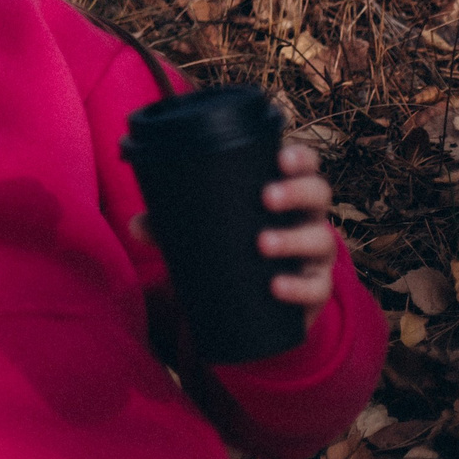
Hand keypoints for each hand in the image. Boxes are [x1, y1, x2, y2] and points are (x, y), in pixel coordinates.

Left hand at [127, 142, 339, 337]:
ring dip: (294, 239)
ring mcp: (315, 254)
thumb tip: (135, 224)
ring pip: (323, 240)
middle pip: (319, 195)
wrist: (255, 301)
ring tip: (263, 243)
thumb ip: (170, 224)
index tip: (280, 157)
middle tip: (266, 197)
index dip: (300, 157)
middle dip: (297, 192)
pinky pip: (318, 288)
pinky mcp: (314, 290)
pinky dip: (300, 287)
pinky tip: (278, 286)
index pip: (304, 166)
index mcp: (284, 192)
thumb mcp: (204, 229)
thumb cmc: (232, 245)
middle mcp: (307, 218)